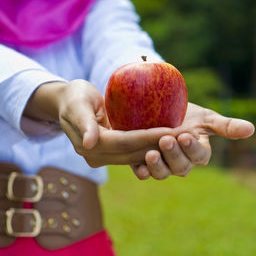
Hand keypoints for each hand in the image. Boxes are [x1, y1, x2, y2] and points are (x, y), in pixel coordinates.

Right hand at [23, 80, 189, 166]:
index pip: (126, 142)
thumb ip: (85, 124)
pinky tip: (171, 139)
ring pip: (138, 154)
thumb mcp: (77, 105)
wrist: (69, 102)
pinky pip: (136, 151)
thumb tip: (90, 144)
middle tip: (185, 137)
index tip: (172, 131)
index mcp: (91, 146)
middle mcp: (99, 157)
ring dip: (161, 148)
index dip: (149, 137)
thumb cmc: (74, 97)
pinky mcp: (114, 153)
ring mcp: (106, 157)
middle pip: (135, 152)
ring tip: (183, 139)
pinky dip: (153, 145)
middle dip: (161, 145)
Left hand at [130, 103, 253, 179]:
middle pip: (181, 166)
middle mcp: (181, 162)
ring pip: (163, 174)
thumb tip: (251, 129)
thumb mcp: (205, 118)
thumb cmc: (186, 114)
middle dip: (174, 155)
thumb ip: (226, 126)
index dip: (193, 148)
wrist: (158, 110)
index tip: (185, 136)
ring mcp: (163, 164)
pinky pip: (145, 174)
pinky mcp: (144, 164)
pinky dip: (142, 172)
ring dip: (158, 166)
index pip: (199, 155)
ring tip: (151, 153)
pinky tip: (139, 167)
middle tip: (166, 139)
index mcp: (197, 152)